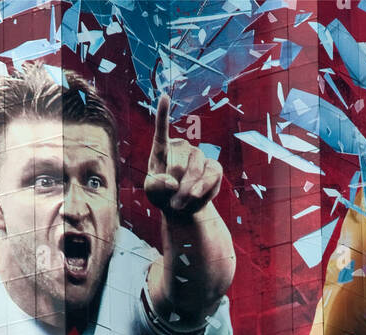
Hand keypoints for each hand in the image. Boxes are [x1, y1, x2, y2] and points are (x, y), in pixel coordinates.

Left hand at [144, 94, 222, 217]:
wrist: (182, 207)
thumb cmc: (162, 195)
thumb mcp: (152, 193)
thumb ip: (156, 186)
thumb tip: (172, 183)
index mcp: (162, 148)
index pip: (162, 129)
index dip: (163, 113)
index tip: (163, 96)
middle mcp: (182, 147)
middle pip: (179, 164)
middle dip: (176, 187)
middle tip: (172, 202)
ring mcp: (199, 155)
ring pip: (196, 171)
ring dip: (189, 192)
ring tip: (181, 204)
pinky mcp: (213, 167)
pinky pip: (212, 176)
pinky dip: (205, 190)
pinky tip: (198, 197)